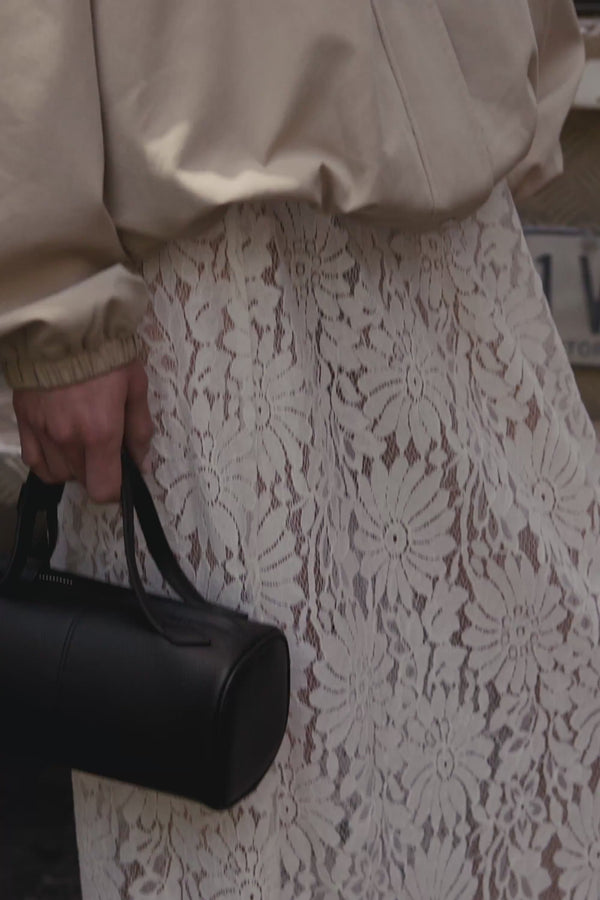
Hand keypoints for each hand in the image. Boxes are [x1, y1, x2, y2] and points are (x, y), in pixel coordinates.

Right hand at [12, 359, 152, 502]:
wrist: (65, 326)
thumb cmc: (107, 354)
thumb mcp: (136, 388)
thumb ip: (140, 431)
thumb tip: (141, 465)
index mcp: (101, 432)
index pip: (104, 489)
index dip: (116, 491)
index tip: (122, 478)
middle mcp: (69, 439)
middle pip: (83, 480)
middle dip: (98, 471)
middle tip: (106, 448)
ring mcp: (43, 432)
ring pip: (60, 473)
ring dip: (74, 466)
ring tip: (83, 443)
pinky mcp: (24, 422)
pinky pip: (35, 461)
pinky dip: (49, 463)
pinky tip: (60, 449)